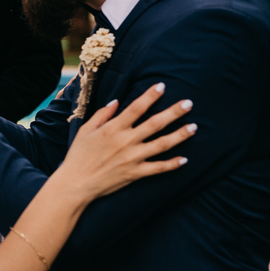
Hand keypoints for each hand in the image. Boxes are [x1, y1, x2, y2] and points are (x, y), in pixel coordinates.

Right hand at [59, 82, 195, 199]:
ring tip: (194, 127)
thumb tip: (117, 102)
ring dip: (179, 135)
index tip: (162, 86)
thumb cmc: (77, 156)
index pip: (136, 108)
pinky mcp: (135, 173)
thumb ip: (102, 115)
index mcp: (113, 128)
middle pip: (155, 124)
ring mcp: (132, 158)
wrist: (75, 184)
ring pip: (162, 145)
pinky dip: (172, 164)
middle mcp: (126, 141)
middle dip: (173, 112)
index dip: (150, 96)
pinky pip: (158, 168)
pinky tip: (185, 159)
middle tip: (189, 103)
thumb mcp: (85, 130)